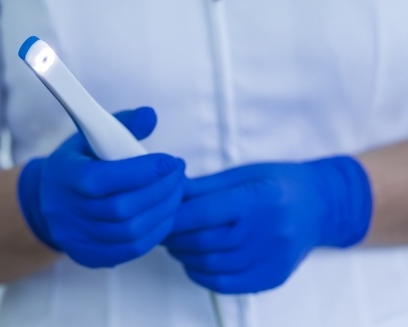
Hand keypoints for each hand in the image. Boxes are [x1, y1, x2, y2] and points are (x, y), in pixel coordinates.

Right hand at [18, 107, 185, 267]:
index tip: (170, 161)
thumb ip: (122, 125)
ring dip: (163, 211)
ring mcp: (77, 238)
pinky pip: (131, 250)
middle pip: (121, 209)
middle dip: (160, 190)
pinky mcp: (90, 256)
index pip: (103, 179)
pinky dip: (156, 232)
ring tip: (177, 192)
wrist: (48, 201)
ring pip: (130, 232)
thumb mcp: (91, 137)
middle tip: (179, 175)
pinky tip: (166, 214)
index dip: (142, 171)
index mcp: (64, 177)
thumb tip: (151, 116)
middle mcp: (67, 212)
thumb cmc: (78, 164)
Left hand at [164, 156, 371, 293]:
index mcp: (259, 199)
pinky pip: (225, 284)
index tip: (158, 214)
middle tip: (162, 230)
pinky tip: (194, 262)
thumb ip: (206, 187)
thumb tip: (170, 192)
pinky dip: (201, 275)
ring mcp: (271, 259)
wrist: (319, 206)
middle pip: (204, 242)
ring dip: (184, 256)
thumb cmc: (279, 183)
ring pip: (210, 265)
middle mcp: (268, 232)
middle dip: (174, 237)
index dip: (174, 217)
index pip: (204, 213)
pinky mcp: (272, 277)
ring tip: (176, 244)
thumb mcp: (244, 174)